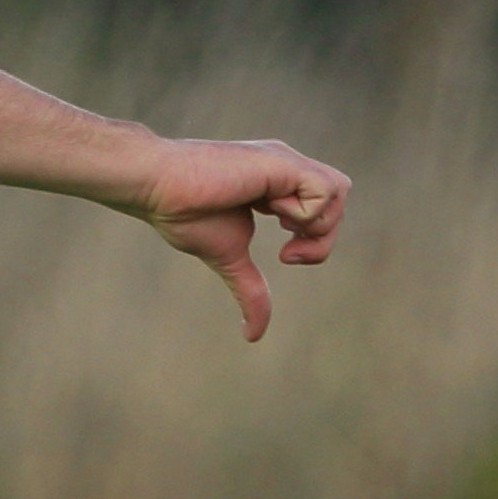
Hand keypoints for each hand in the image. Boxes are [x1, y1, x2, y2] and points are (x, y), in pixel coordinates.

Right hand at [137, 136, 347, 340]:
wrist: (158, 186)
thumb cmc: (183, 214)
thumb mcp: (228, 259)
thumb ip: (251, 290)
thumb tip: (253, 336)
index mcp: (274, 185)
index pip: (322, 209)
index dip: (315, 239)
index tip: (285, 257)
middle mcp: (285, 169)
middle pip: (338, 200)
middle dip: (323, 236)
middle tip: (290, 255)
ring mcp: (285, 162)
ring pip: (339, 190)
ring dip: (317, 223)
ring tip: (282, 227)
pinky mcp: (282, 162)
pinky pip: (325, 189)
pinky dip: (306, 212)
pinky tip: (271, 210)